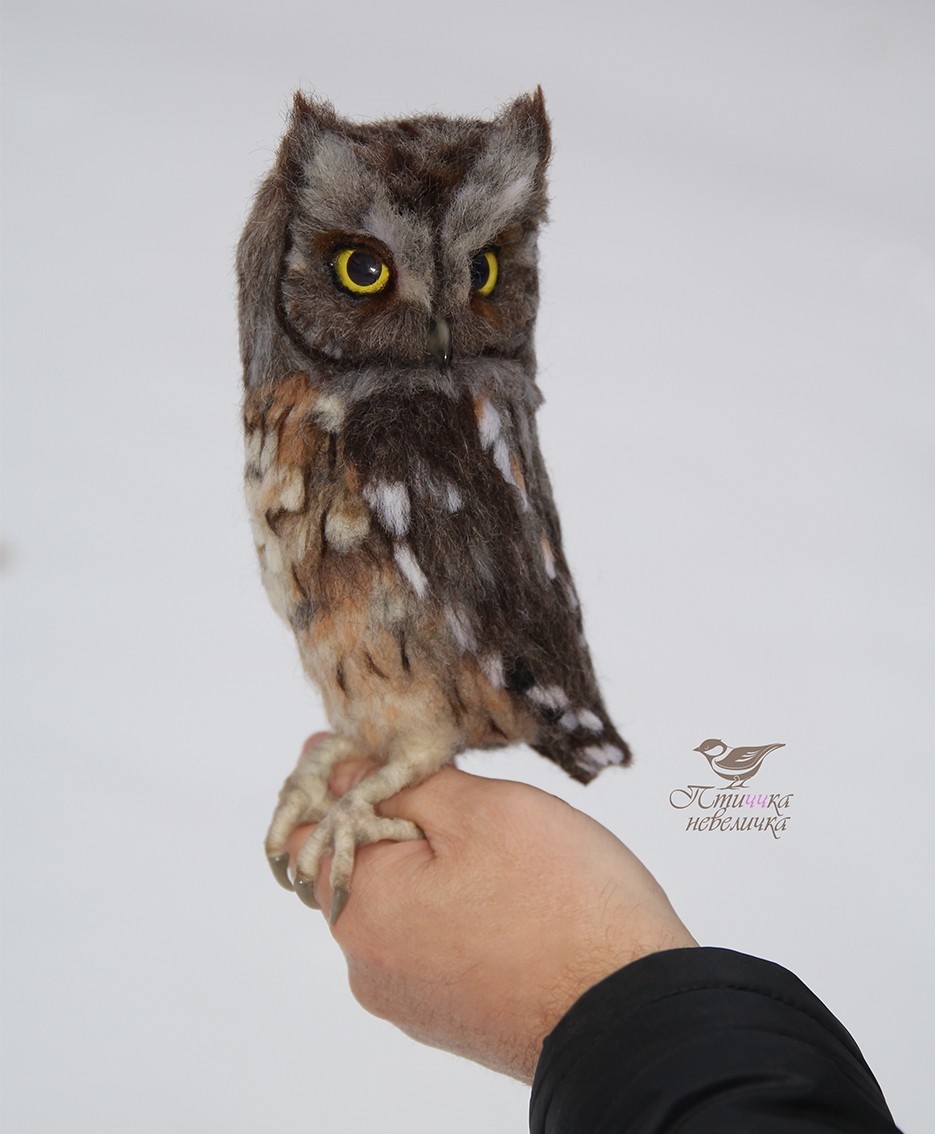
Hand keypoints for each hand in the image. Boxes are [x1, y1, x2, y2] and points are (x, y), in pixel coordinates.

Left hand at [287, 736, 696, 1082]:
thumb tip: (330, 763)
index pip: (304, 829)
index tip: (387, 753)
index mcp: (361, 909)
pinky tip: (516, 899)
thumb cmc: (562, 902)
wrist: (634, 1019)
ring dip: (436, 867)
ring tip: (509, 855)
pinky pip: (434, 943)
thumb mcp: (480, 811)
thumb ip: (395, 782)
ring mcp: (410, 1000)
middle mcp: (368, 965)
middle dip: (403, 822)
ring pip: (401, 904)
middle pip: (357, 866)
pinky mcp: (451, 1018)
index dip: (337, 780)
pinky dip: (459, 910)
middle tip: (474, 802)